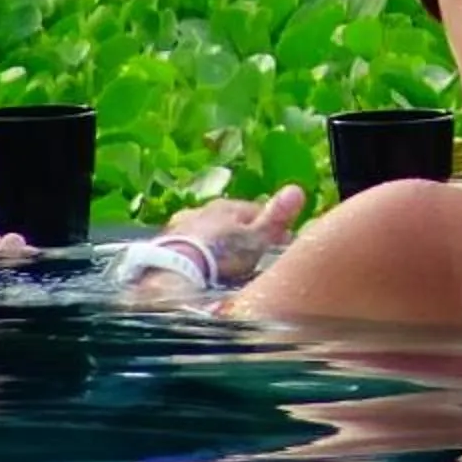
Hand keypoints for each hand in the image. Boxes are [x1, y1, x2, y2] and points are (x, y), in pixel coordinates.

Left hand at [160, 186, 308, 284]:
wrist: (173, 272)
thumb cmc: (220, 256)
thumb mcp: (256, 240)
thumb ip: (276, 218)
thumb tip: (297, 189)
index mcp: (228, 206)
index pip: (256, 210)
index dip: (271, 226)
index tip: (282, 242)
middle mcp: (203, 209)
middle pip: (229, 219)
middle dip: (240, 233)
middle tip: (252, 254)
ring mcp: (181, 225)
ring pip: (206, 230)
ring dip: (216, 242)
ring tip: (224, 262)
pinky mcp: (164, 244)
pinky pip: (187, 244)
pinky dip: (196, 252)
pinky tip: (199, 265)